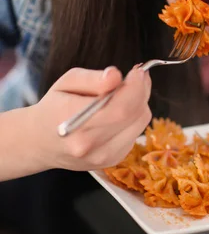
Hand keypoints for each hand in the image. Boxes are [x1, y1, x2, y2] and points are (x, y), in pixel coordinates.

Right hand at [28, 65, 151, 172]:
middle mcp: (88, 144)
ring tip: (126, 93)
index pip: (118, 108)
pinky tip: (120, 112)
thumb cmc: (55, 106)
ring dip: (140, 104)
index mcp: (72, 120)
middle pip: (133, 115)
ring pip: (139, 123)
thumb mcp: (67, 82)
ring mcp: (101, 156)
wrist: (41, 141)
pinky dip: (134, 119)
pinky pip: (135, 134)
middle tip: (137, 77)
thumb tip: (116, 76)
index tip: (139, 71)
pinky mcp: (111, 161)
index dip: (136, 88)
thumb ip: (92, 78)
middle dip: (141, 91)